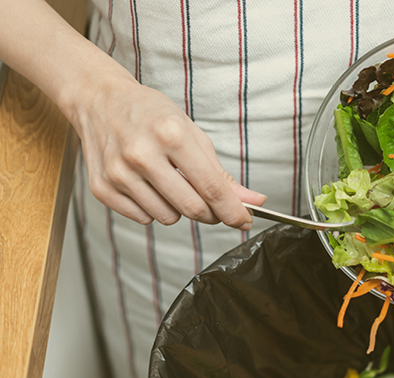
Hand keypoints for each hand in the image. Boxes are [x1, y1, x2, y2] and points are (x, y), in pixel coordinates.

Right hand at [0, 0, 264, 228]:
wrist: (99, 100)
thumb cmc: (152, 116)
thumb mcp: (192, 134)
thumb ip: (222, 174)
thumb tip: (254, 202)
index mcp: (171, 134)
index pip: (211, 188)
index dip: (233, 211)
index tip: (245, 221)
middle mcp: (142, 153)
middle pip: (192, 208)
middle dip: (208, 213)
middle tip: (208, 203)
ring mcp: (119, 173)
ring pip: (167, 218)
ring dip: (177, 208)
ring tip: (167, 182)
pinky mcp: (102, 188)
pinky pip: (143, 218)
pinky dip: (151, 209)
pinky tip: (145, 185)